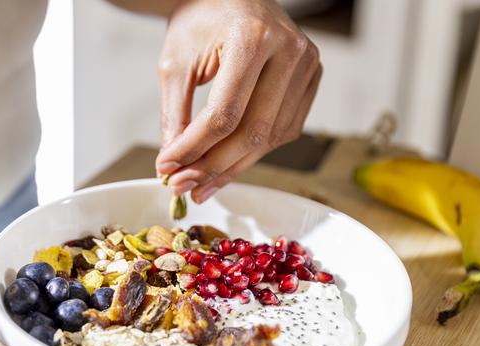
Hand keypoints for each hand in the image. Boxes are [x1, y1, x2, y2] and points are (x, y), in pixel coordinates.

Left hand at [155, 0, 321, 202]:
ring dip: (234, 167)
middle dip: (214, 166)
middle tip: (184, 187)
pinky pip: (284, 130)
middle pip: (253, 131)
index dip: (194, 149)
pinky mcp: (311, 80)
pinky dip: (254, 152)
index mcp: (251, 38)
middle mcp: (288, 51)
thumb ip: (175, 115)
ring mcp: (307, 65)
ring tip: (202, 185)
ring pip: (271, 137)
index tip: (168, 168)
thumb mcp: (175, 65)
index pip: (224, 113)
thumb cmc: (200, 24)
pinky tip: (228, 163)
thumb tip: (173, 165)